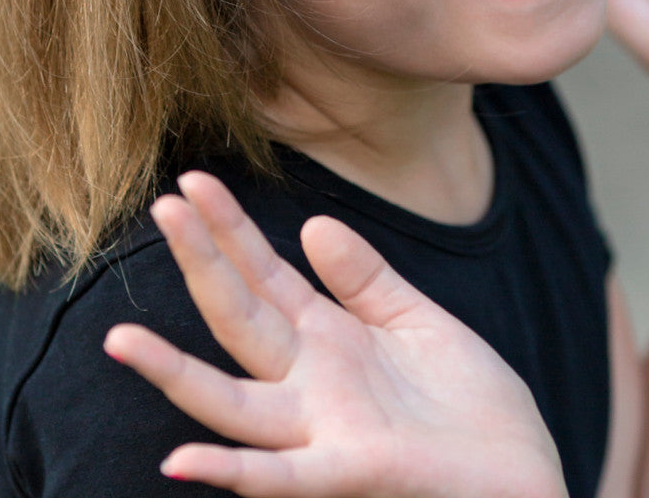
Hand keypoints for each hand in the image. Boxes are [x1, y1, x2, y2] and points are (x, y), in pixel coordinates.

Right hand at [104, 172, 565, 497]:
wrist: (530, 477)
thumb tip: (312, 222)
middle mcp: (311, 383)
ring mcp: (325, 430)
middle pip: (238, 317)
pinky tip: (180, 460)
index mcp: (328, 339)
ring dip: (174, 373)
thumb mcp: (417, 322)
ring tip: (119, 339)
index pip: (262, 273)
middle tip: (162, 205)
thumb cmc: (475, 407)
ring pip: (232, 401)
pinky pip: (282, 477)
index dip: (228, 228)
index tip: (192, 180)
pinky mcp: (354, 472)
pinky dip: (231, 470)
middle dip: (200, 263)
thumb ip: (365, 278)